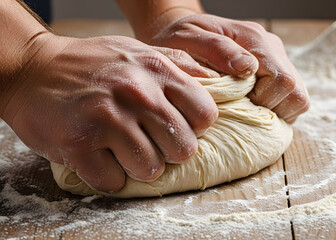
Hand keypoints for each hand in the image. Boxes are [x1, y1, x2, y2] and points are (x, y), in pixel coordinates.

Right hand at [1, 33, 217, 191]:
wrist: (32, 69)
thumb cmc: (91, 63)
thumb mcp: (138, 51)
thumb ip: (179, 64)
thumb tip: (215, 81)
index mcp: (156, 70)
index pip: (205, 114)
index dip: (194, 126)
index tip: (176, 125)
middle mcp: (137, 94)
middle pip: (184, 149)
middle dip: (168, 151)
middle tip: (147, 140)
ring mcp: (107, 120)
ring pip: (151, 170)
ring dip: (138, 166)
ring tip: (121, 147)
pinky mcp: (78, 145)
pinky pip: (114, 182)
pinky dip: (108, 174)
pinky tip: (98, 155)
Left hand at [141, 13, 309, 122]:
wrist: (183, 35)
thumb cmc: (180, 39)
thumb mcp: (187, 39)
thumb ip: (216, 49)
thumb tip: (247, 68)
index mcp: (254, 39)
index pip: (282, 80)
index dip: (263, 101)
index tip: (236, 103)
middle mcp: (272, 48)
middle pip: (296, 92)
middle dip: (271, 109)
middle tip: (242, 109)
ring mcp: (276, 60)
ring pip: (298, 98)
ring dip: (276, 111)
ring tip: (248, 110)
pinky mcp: (275, 73)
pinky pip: (290, 100)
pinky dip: (275, 110)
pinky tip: (253, 108)